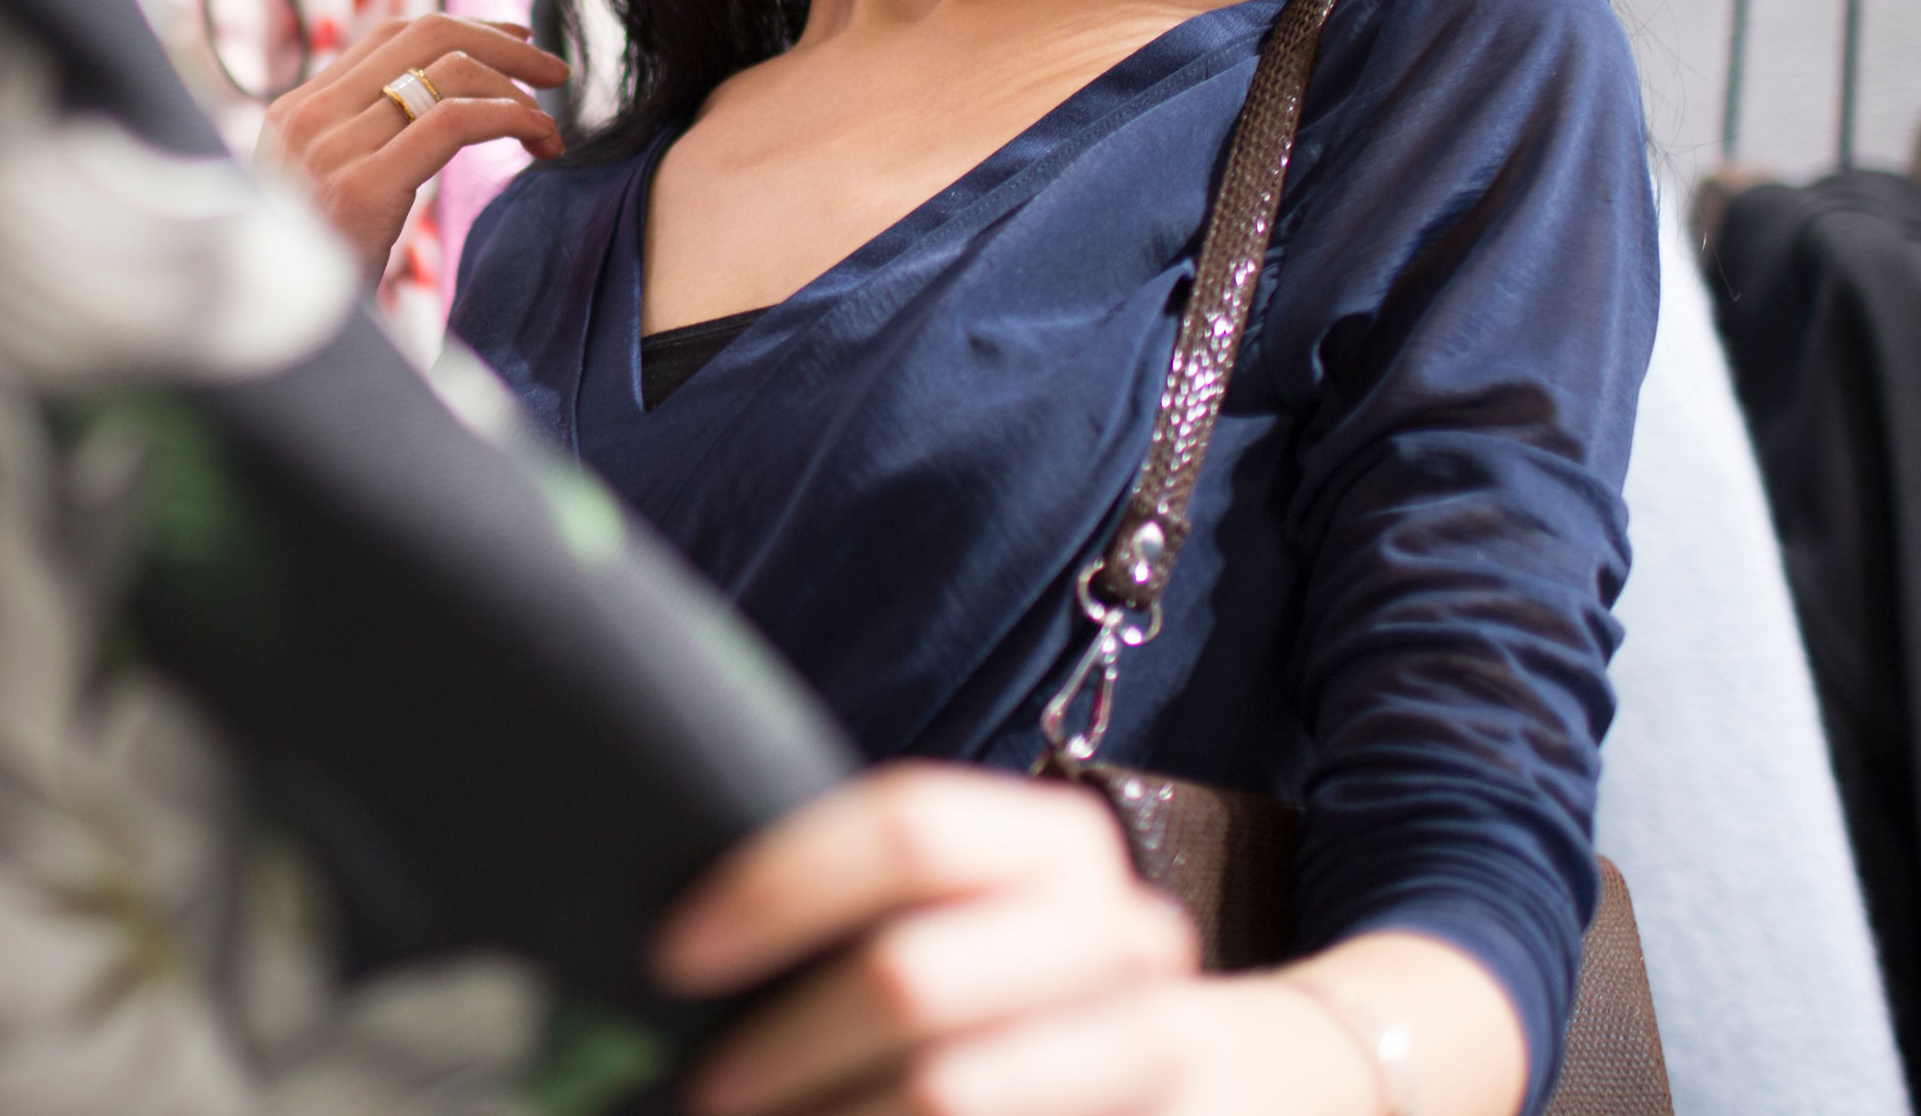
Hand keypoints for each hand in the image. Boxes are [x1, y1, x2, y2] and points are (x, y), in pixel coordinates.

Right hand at [256, 14, 568, 270]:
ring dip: (516, 88)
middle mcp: (308, 119)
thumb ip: (357, 148)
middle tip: (551, 70)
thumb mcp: (322, 200)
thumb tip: (430, 110)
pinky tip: (538, 139)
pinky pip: (455, 121)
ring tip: (547, 127)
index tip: (515, 44)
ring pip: (448, 72)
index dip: (466, 30)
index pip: (392, 36)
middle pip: (425, 34)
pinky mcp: (362, 188)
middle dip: (502, 42)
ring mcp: (330, 150)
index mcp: (295, 115)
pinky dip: (510, 117)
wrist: (285, 348)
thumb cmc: (316, 286)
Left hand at [660, 764, 1528, 1115]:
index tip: (674, 954)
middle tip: (701, 1088)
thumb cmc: (1032, 989)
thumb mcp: (977, 921)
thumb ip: (864, 912)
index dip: (776, 887)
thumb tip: (680, 943)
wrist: (1246, 1088)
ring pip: (948, 1095)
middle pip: (912, 976)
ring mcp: (1145, 1051)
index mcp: (1058, 849)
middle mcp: (1117, 939)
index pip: (909, 832)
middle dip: (782, 1044)